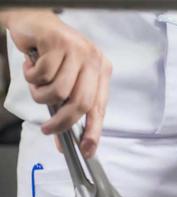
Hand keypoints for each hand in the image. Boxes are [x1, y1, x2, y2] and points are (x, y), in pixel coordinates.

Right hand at [1, 10, 110, 157]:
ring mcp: (77, 50)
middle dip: (62, 122)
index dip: (93, 131)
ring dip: (41, 95)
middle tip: (47, 129)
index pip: (99, 107)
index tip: (86, 150)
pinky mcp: (59, 43)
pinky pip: (42, 75)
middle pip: (81, 103)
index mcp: (101, 71)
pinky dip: (31, 77)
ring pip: (58, 91)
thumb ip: (68, 108)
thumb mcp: (67, 81)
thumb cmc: (52, 56)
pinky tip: (32, 65)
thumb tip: (68, 143)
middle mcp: (94, 60)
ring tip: (37, 84)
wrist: (35, 23)